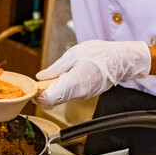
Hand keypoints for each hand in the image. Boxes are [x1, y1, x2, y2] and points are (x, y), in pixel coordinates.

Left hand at [35, 40, 150, 105]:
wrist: (122, 60)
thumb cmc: (101, 54)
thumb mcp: (74, 54)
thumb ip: (56, 68)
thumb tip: (41, 76)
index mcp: (74, 82)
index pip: (49, 98)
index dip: (38, 94)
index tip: (34, 87)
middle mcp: (79, 93)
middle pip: (54, 100)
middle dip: (45, 92)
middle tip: (42, 79)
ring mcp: (84, 95)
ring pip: (63, 97)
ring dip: (56, 88)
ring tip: (59, 73)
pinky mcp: (88, 94)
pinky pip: (71, 93)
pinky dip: (65, 87)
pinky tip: (68, 75)